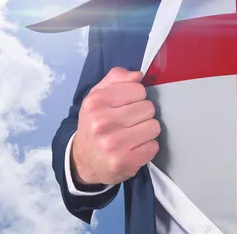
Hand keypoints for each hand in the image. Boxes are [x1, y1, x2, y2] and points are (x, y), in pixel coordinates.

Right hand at [71, 67, 160, 185]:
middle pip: (149, 108)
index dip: (137, 97)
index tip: (127, 105)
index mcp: (95, 102)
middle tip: (129, 122)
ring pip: (154, 126)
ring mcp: (113, 144)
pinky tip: (134, 148)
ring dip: (147, 130)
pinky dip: (147, 147)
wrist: (82, 160)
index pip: (138, 89)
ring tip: (132, 134)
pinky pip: (154, 146)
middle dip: (142, 114)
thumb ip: (116, 78)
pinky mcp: (124, 161)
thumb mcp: (97, 96)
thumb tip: (137, 75)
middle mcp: (102, 123)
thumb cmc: (94, 124)